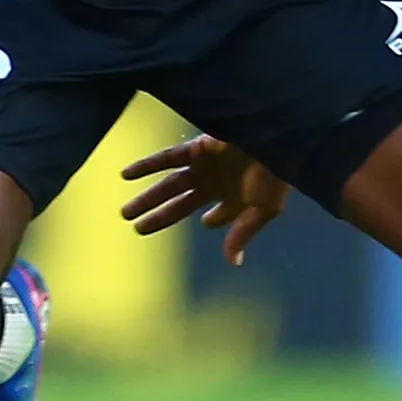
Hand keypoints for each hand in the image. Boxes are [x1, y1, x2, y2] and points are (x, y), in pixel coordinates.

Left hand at [120, 133, 288, 265]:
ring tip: (125, 213)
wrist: (276, 137)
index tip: (206, 222)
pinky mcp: (196, 147)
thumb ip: (243, 232)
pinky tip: (125, 176)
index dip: (212, 220)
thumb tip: (232, 262)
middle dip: (159, 216)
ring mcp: (204, 165)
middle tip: (135, 229)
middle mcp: (214, 182)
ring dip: (147, 198)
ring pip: (168, 185)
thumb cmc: (276, 173)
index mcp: (232, 197)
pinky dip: (145, 166)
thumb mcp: (263, 208)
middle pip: (180, 203)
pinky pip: (165, 157)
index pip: (214, 215)